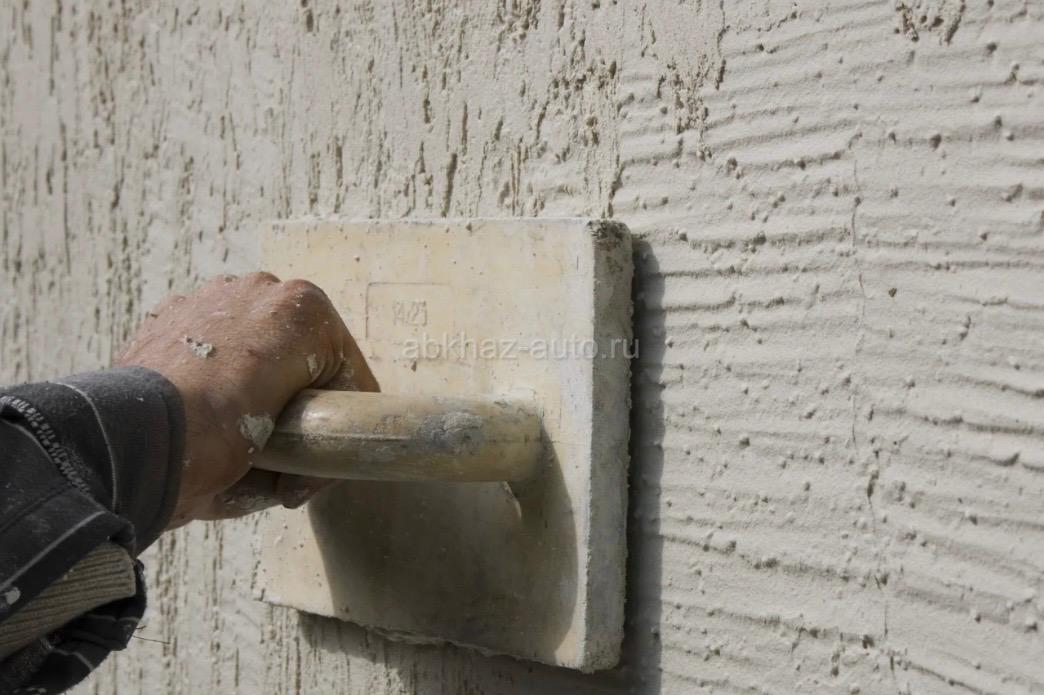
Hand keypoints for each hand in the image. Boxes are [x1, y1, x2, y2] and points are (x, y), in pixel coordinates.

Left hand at [116, 273, 377, 525]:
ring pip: (256, 340)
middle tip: (285, 442)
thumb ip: (316, 450)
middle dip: (298, 390)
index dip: (341, 417)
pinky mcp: (171, 312)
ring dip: (257, 374)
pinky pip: (211, 341)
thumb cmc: (223, 443)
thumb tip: (303, 470)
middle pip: (300, 348)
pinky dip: (213, 367)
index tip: (322, 456)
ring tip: (240, 424)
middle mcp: (263, 288)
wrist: (135, 443)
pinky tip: (205, 405)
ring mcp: (212, 294)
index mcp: (306, 310)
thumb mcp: (301, 453)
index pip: (344, 370)